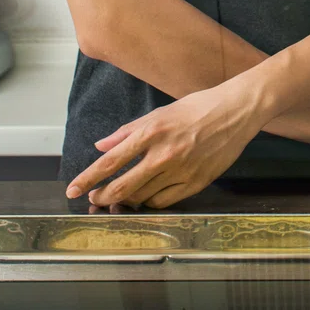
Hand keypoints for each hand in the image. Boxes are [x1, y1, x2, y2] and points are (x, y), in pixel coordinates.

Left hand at [65, 72, 263, 208]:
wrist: (237, 111)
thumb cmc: (199, 107)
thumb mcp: (160, 113)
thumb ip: (128, 131)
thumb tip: (101, 146)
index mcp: (152, 132)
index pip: (110, 162)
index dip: (87, 179)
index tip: (73, 190)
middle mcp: (164, 154)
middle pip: (122, 187)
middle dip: (102, 197)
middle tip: (94, 199)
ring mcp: (181, 170)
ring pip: (142, 198)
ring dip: (126, 201)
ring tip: (120, 197)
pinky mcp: (196, 182)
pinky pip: (165, 201)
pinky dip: (151, 202)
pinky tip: (146, 196)